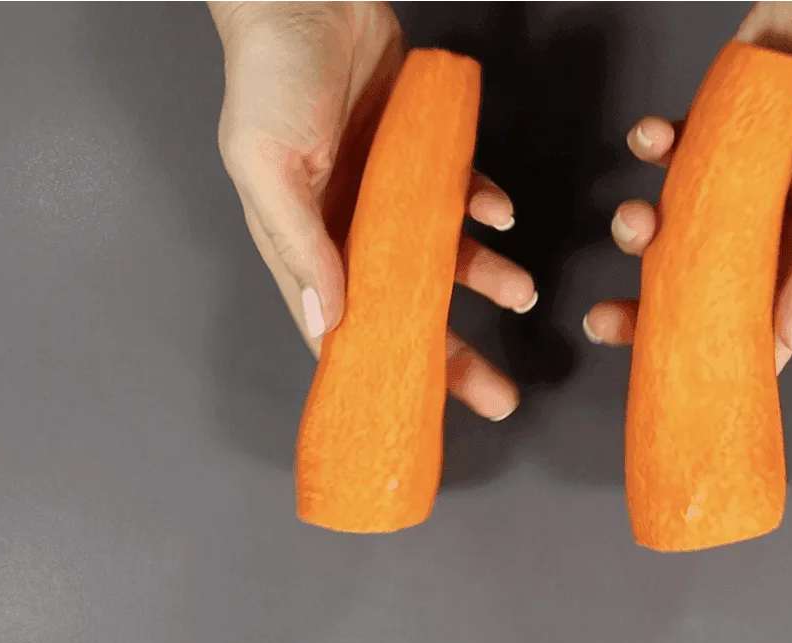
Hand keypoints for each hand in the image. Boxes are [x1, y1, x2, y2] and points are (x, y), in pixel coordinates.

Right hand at [208, 0, 535, 419]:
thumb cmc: (270, 79)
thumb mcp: (268, 165)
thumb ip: (300, 244)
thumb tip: (327, 321)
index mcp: (306, 245)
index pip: (345, 331)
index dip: (383, 374)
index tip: (421, 415)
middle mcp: (350, 231)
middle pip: (408, 310)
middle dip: (453, 356)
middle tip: (498, 397)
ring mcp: (390, 194)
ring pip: (444, 257)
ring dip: (485, 277)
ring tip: (524, 292)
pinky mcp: (423, 156)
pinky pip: (461, 193)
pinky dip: (483, 206)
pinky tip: (500, 213)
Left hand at [583, 0, 791, 373]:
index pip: (751, 318)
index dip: (711, 347)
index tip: (670, 371)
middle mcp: (757, 222)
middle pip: (691, 283)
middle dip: (643, 306)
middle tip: (605, 321)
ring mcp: (726, 180)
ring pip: (664, 225)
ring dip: (635, 227)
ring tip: (634, 216)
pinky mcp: (703, 135)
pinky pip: (660, 154)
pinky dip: (647, 147)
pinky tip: (652, 137)